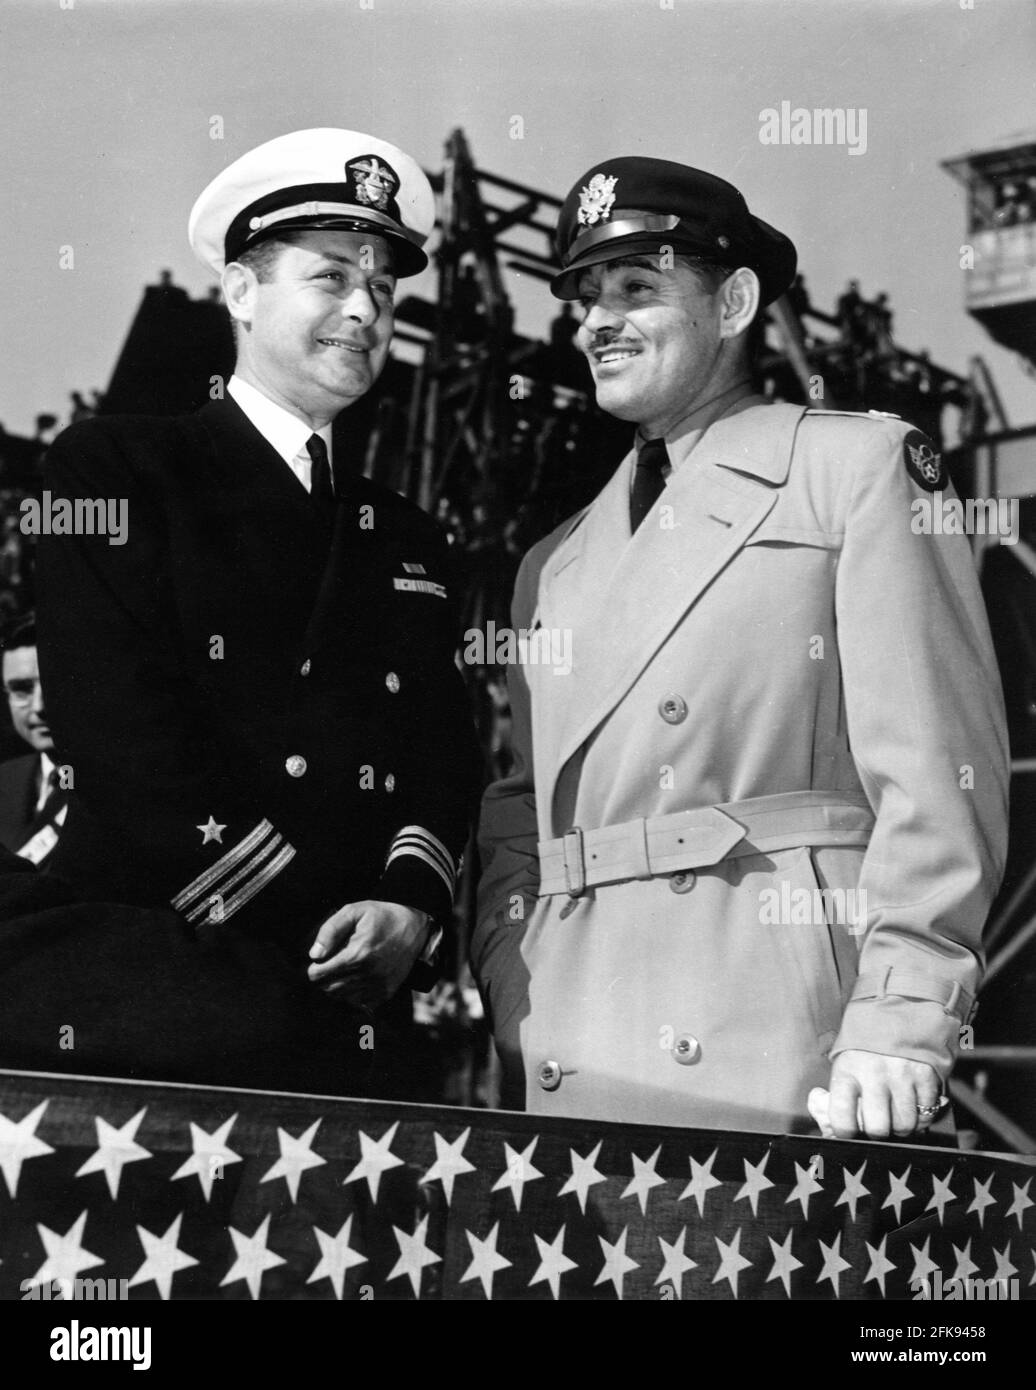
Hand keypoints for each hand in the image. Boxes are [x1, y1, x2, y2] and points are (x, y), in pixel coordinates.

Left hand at [306, 900, 430, 1007]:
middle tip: (329, 965)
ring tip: (342, 971)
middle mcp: (367, 974)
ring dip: (336, 987)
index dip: (314, 967)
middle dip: (323, 978)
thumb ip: (331, 930)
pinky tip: (356, 980)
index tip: (319, 960)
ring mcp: (377, 985)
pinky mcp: (386, 992)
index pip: (318, 974)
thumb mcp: (355, 911)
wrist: (416, 929)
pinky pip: (359, 1004)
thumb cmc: (382, 917)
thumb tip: (314, 954)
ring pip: (341, 998)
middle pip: (327, 988)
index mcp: (356, 954)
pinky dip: (353, 995)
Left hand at [808, 1050, 943, 1139]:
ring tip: (896, 1113)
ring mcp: (902, 1075)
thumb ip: (840, 1093)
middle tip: (877, 1124)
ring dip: (901, 1126)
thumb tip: (835, 1128)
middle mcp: (874, 1074)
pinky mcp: (926, 1075)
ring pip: (905, 1125)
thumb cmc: (866, 1044)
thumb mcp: (845, 1061)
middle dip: (877, 1133)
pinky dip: (922, 1116)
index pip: (842, 1118)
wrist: (897, 1008)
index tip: (849, 1132)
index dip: (844, 1133)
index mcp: (848, 1070)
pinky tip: (913, 1104)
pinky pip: (927, 1112)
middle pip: (877, 1129)